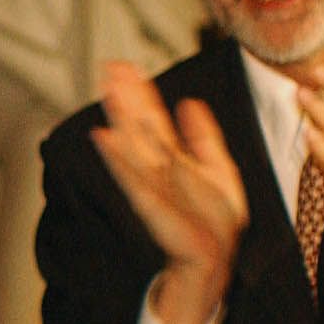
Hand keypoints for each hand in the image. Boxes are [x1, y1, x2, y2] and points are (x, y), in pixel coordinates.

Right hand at [88, 60, 248, 323]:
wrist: (214, 257)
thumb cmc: (215, 221)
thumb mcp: (219, 170)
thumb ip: (204, 137)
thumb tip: (190, 102)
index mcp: (172, 156)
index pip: (151, 118)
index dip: (139, 92)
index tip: (124, 66)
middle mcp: (157, 166)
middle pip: (138, 125)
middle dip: (125, 96)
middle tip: (109, 66)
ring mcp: (151, 183)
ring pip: (132, 143)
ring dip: (119, 116)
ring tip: (107, 88)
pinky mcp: (150, 204)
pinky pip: (132, 176)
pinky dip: (117, 158)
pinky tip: (103, 137)